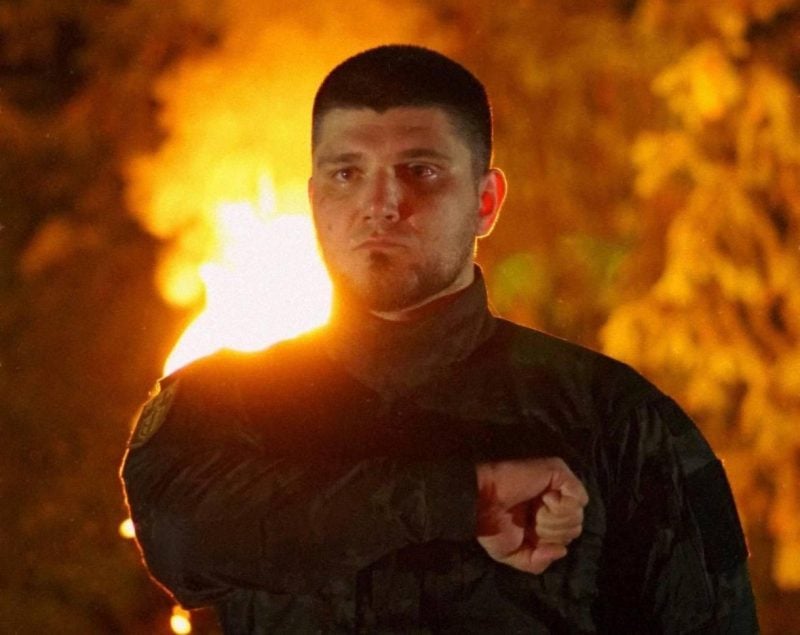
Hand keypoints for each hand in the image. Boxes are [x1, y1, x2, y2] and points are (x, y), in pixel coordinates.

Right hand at [475, 457, 587, 573]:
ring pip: (578, 515)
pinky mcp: (559, 472)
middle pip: (576, 526)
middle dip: (552, 532)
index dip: (550, 541)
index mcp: (545, 517)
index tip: (528, 532)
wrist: (482, 505)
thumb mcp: (516, 555)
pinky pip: (579, 498)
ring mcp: (558, 484)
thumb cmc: (492, 527)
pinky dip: (562, 506)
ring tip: (534, 509)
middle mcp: (554, 500)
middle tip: (531, 519)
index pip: (568, 535)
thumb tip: (562, 550)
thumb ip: (539, 561)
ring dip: (554, 519)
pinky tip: (545, 498)